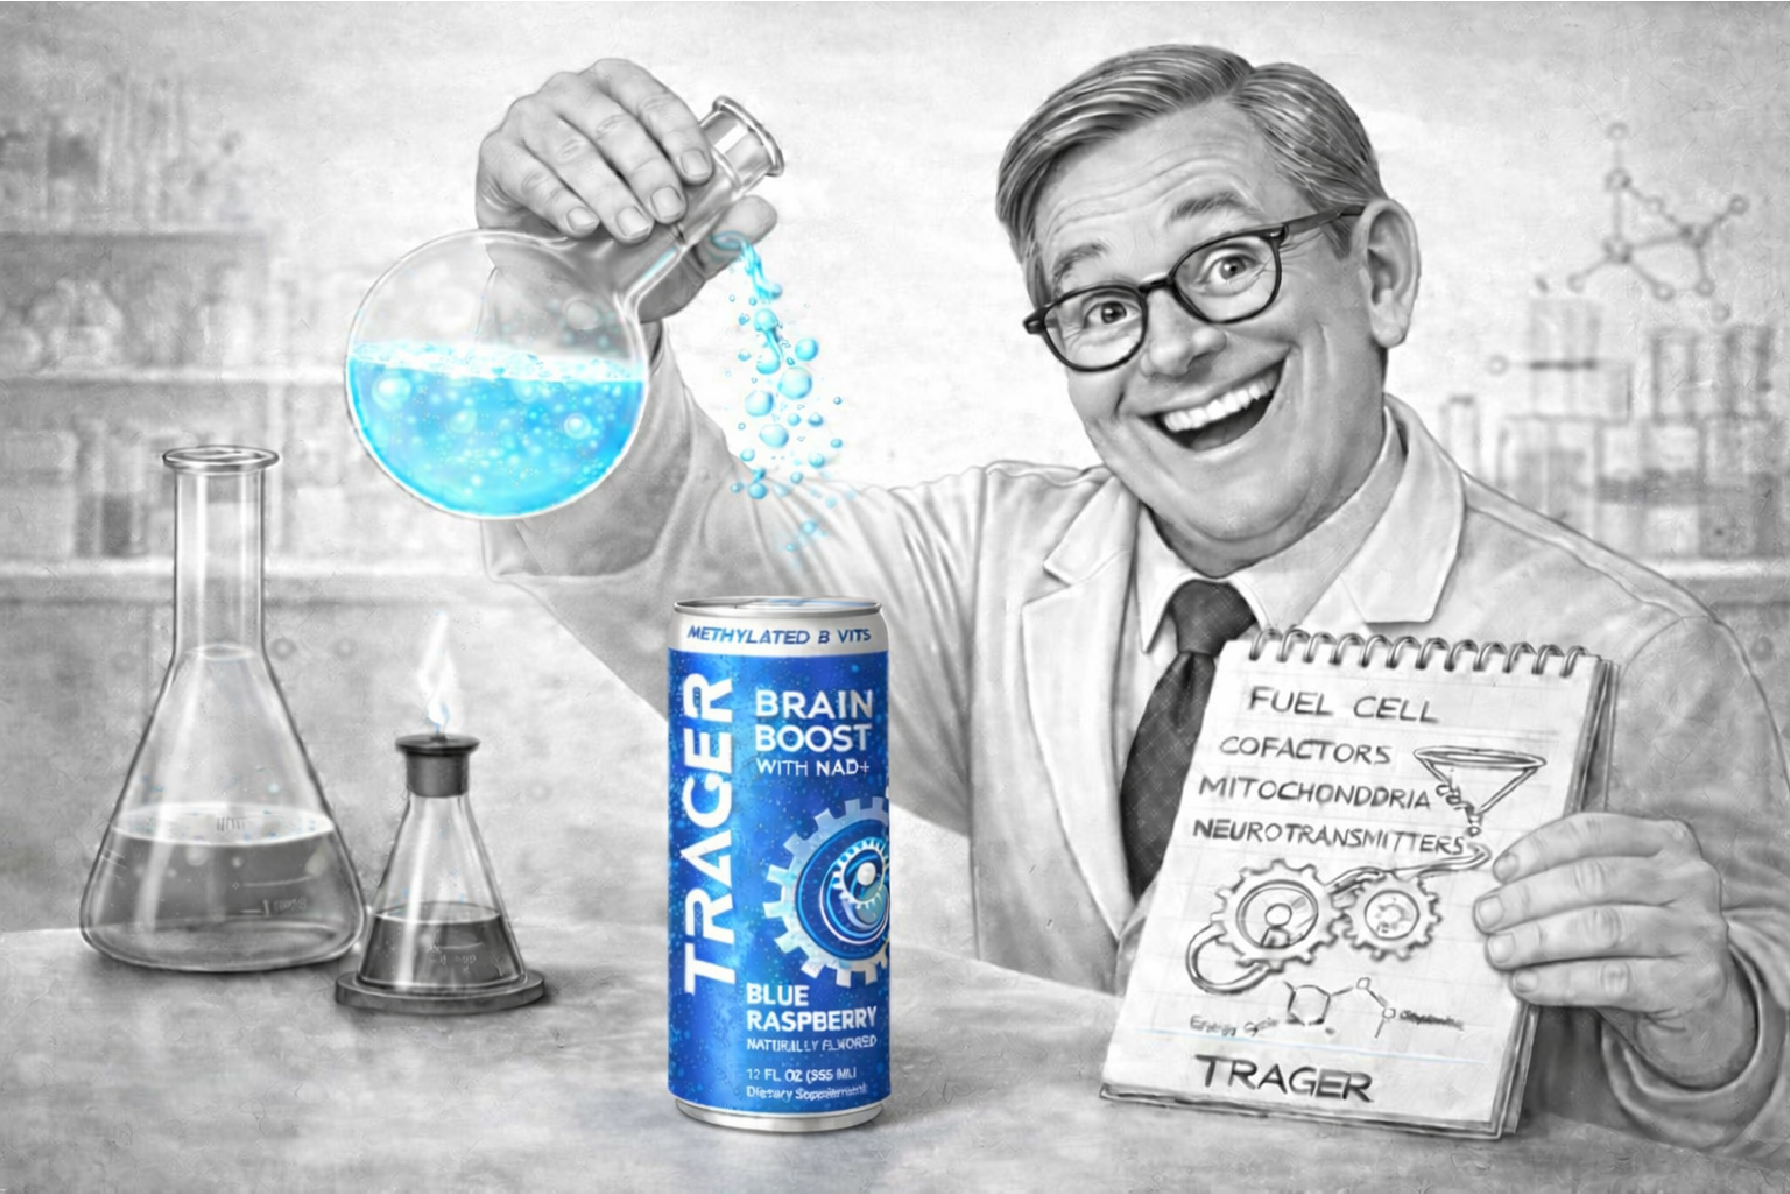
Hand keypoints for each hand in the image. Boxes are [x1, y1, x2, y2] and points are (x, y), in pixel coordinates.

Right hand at [475, 59, 777, 322]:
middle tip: (667, 212)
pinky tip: (579, 224)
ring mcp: (531, 122)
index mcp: (621, 97)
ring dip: (605, 190)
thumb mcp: (682, 246)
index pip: (653, 100)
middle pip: (613, 123)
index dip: (678, 132)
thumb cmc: (626, 249)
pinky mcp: (497, 157)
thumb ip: (723, 228)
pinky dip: (556, 198)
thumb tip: (763, 214)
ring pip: (570, 147)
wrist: (570, 286)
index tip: (699, 174)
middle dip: (646, 168)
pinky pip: (526, 171)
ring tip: (631, 228)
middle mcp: (573, 97)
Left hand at [1472, 812, 1754, 1088]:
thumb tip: (1494, 888)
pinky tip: (1527, 984)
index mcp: (1665, 840)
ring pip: (1604, 927)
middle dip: (1530, 898)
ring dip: (1539, 940)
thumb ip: (1567, 879)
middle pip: (1594, 879)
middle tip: (1484, 917)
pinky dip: (1562, 981)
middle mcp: (1689, 878)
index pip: (1593, 832)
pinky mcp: (1694, 981)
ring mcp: (1699, 929)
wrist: (1696, 1004)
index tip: (1498, 872)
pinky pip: (1615, 979)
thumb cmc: (1634, 940)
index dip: (1540, 849)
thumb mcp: (1608, 898)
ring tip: (1498, 952)